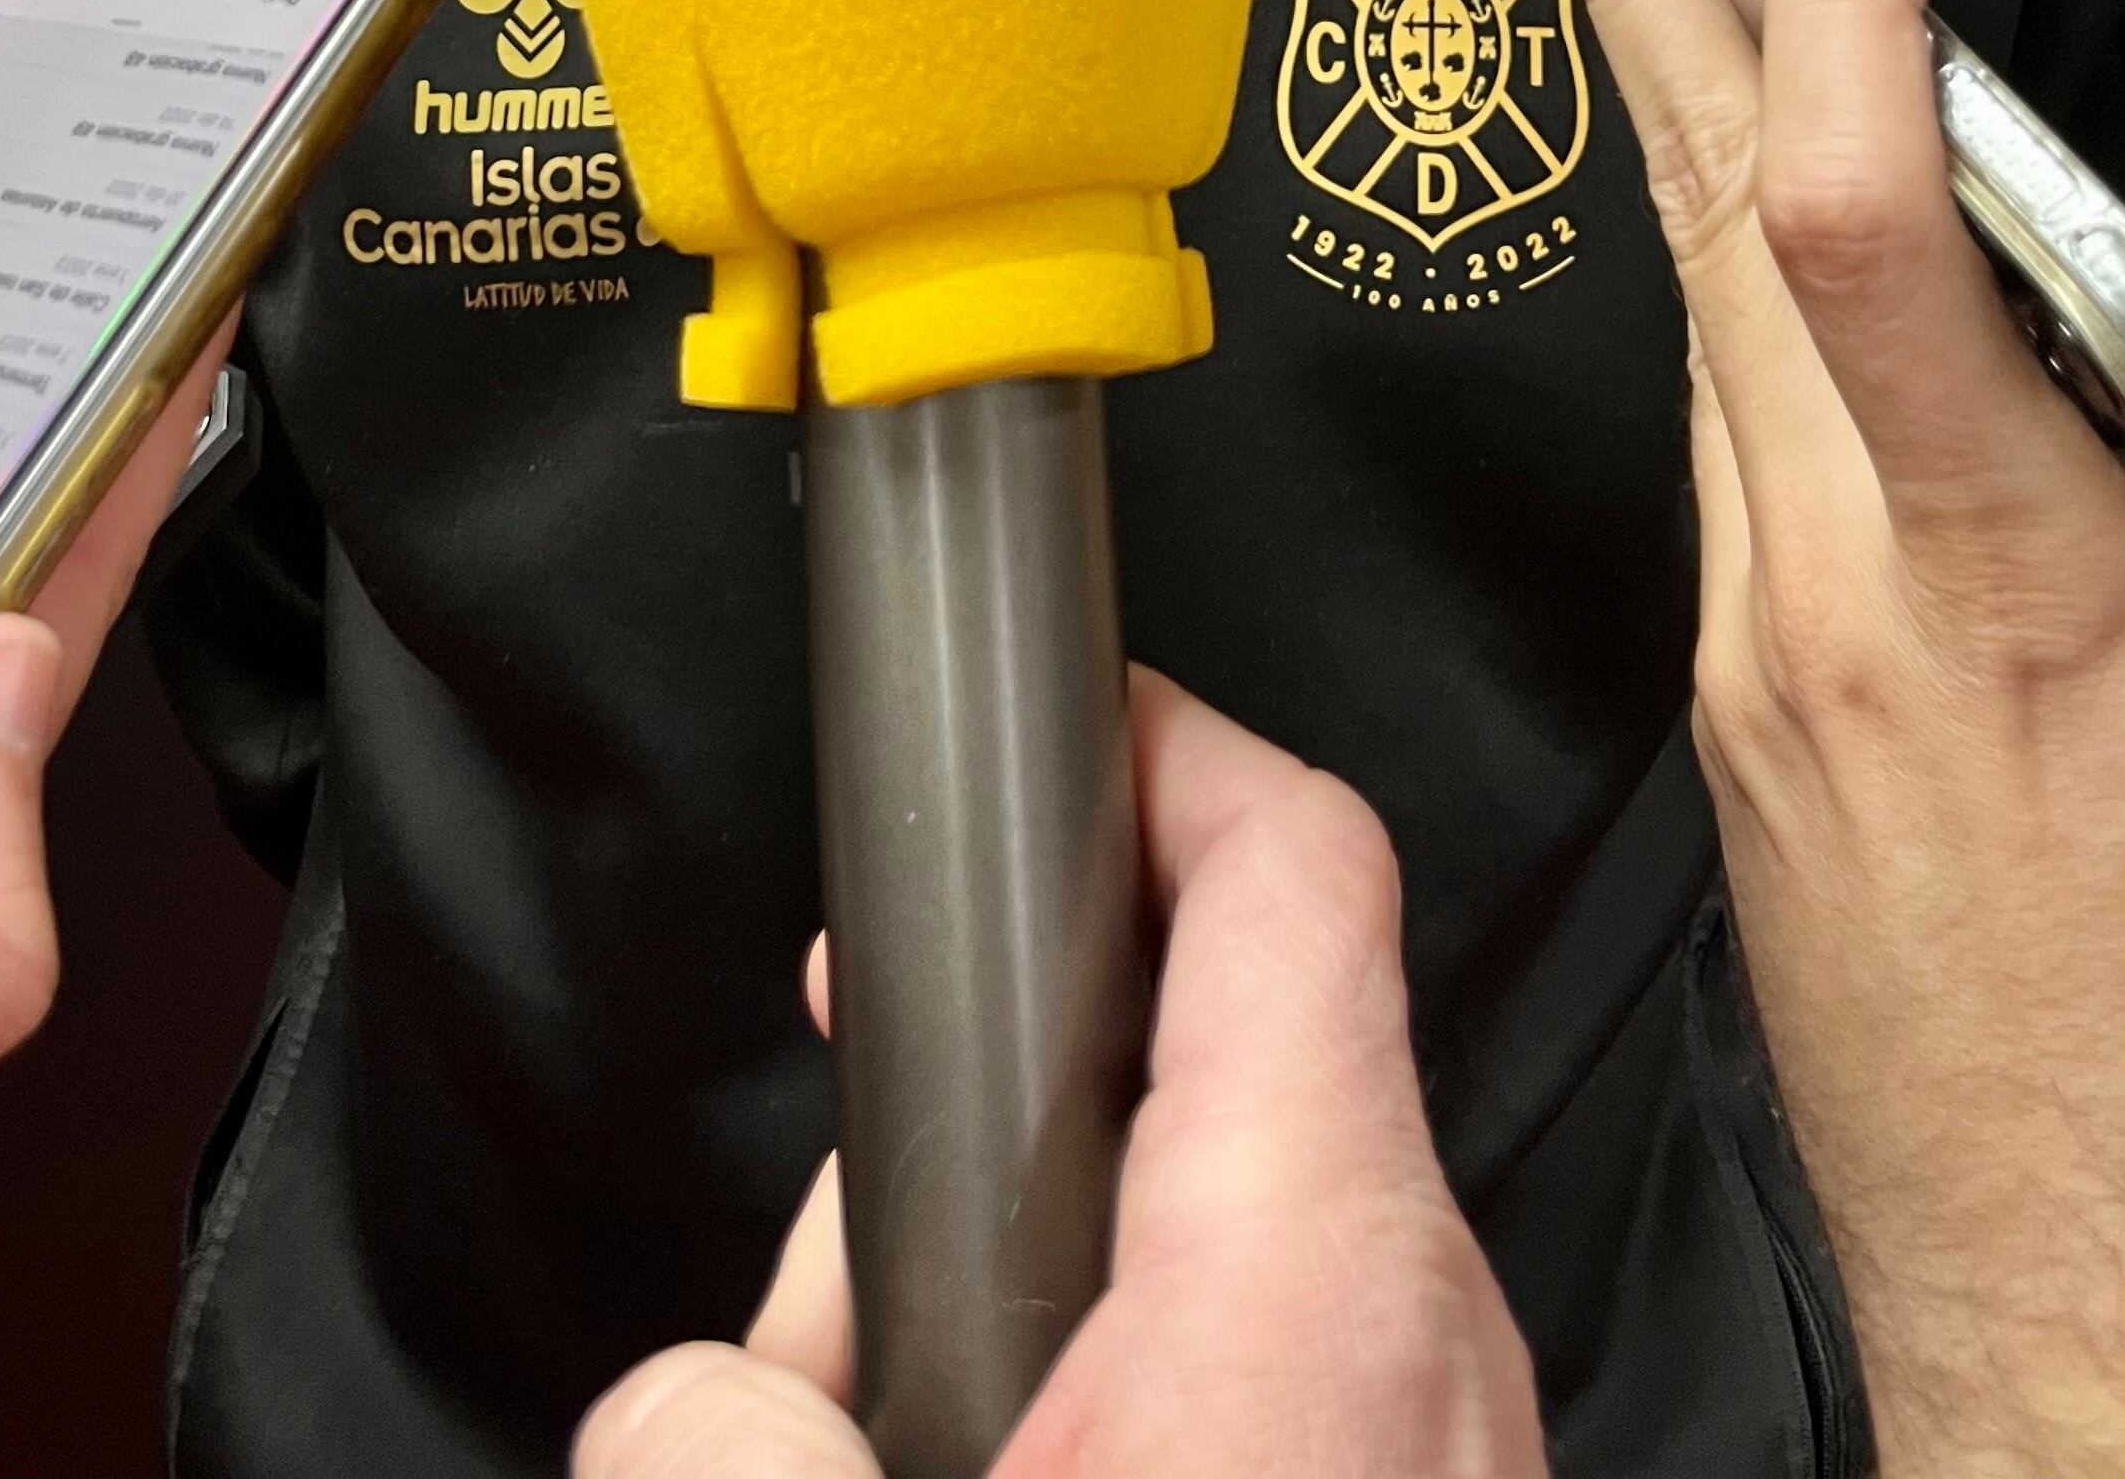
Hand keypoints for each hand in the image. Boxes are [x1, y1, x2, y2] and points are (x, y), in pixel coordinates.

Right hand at [572, 668, 1542, 1478]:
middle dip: (975, 1137)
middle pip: (1189, 1066)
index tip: (1041, 721)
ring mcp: (1435, 1434)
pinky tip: (982, 1472)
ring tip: (884, 1441)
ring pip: (1200, 1246)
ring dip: (1021, 1304)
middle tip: (837, 1298)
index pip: (1290, 859)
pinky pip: (1251, 1377)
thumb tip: (689, 1406)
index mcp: (1315, 1268)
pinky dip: (1106, 1399)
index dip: (1158, 740)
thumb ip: (732, 1432)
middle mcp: (1419, 1322)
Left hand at [1503, 0, 2124, 1478]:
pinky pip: (1730, 452)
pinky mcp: (1734, 723)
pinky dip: (1750, 300)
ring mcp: (1754, 665)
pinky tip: (1764, 228)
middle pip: (1721, 219)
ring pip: (1711, 318)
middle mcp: (1829, 607)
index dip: (1855, 8)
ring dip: (1687, 110)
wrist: (2104, 1331)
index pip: (1875, 233)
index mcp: (2013, 594)